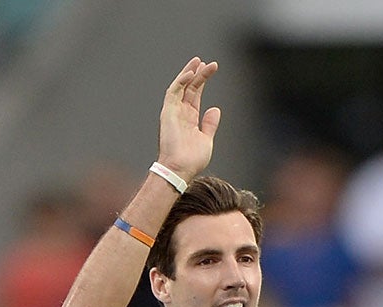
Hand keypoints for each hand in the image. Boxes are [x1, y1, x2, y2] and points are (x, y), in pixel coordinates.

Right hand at [158, 56, 219, 179]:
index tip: (210, 68)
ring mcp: (173, 111)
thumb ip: (210, 124)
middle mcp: (180, 112)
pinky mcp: (167, 112)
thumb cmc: (192, 160)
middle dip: (198, 73)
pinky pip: (173, 92)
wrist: (180, 169)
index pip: (195, 94)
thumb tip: (215, 108)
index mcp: (190, 118)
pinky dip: (181, 81)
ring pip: (181, 86)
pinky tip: (191, 72)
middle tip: (206, 62)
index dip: (202, 81)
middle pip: (189, 87)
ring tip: (199, 62)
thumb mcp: (206, 139)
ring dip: (189, 73)